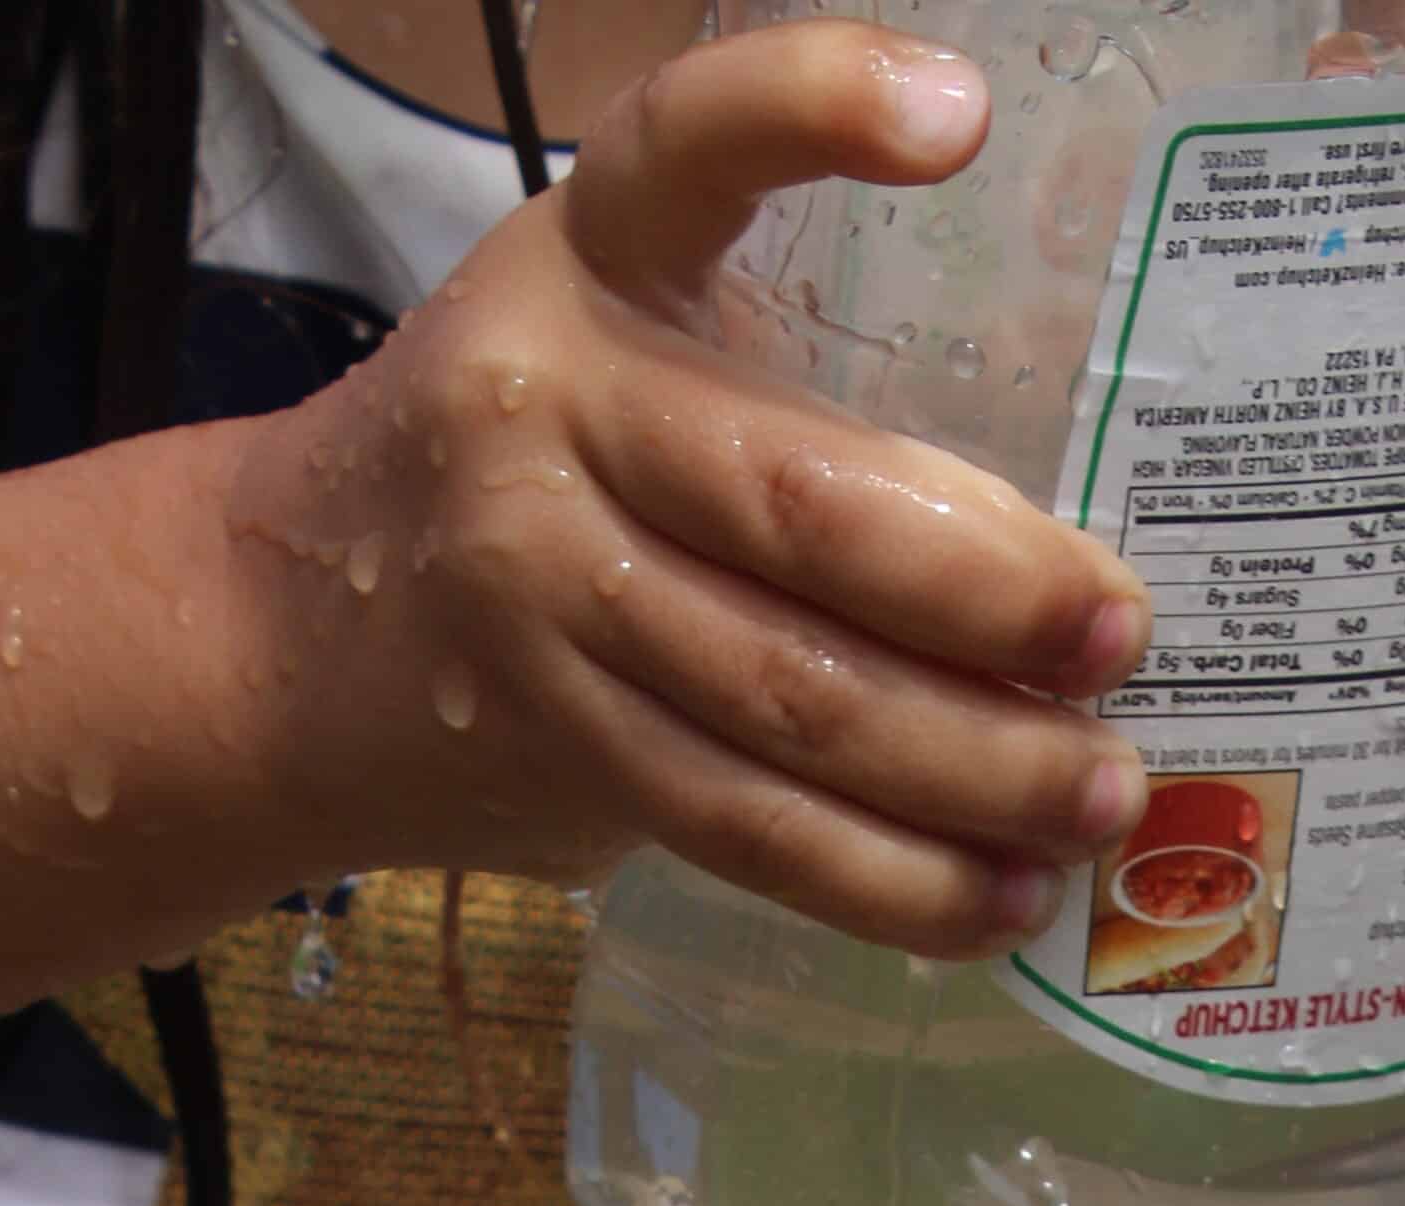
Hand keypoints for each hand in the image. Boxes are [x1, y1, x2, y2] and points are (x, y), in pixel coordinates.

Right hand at [230, 26, 1150, 956]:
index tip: (961, 117)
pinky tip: (998, 896)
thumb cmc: (521, 467)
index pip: (688, 145)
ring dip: (975, 764)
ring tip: (1098, 791)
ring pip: (796, 698)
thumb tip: (1040, 558)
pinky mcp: (562, 747)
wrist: (284, 630)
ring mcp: (547, 596)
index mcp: (587, 262)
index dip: (814, 110)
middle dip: (992, 589)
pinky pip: (753, 828)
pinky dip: (891, 878)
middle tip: (1119, 631)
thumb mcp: (604, 344)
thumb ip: (766, 386)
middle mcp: (555, 415)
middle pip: (806, 507)